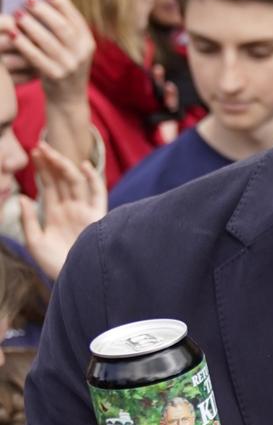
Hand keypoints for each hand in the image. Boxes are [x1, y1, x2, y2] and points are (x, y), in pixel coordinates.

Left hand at [6, 0, 94, 102]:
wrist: (69, 99)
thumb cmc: (65, 65)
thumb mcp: (73, 48)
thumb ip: (64, 29)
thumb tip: (42, 2)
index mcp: (88, 42)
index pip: (75, 18)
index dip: (61, 3)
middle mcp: (82, 54)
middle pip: (62, 28)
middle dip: (44, 11)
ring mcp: (70, 67)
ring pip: (48, 41)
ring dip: (31, 25)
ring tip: (17, 14)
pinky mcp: (56, 77)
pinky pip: (37, 57)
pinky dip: (24, 44)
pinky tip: (14, 34)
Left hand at [19, 141, 106, 279]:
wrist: (76, 280)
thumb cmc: (56, 266)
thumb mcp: (35, 243)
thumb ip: (28, 221)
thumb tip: (22, 198)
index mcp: (55, 214)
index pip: (49, 185)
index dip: (42, 168)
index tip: (34, 151)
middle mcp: (70, 209)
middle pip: (61, 179)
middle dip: (51, 162)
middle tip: (40, 145)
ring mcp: (84, 212)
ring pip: (75, 182)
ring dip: (64, 166)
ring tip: (52, 152)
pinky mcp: (97, 218)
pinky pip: (98, 194)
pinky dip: (94, 180)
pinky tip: (84, 166)